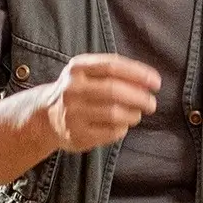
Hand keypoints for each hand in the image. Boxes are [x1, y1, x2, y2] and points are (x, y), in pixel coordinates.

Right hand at [42, 53, 160, 152]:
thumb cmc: (78, 91)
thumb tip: (148, 82)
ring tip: (136, 114)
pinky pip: (110, 132)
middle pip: (114, 91)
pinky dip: (123, 128)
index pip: (112, 66)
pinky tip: (122, 125)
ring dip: (133, 114)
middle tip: (151, 103)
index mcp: (77, 68)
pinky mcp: (77, 135)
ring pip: (114, 113)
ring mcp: (73, 113)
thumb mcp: (88, 72)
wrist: (46, 116)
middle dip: (140, 97)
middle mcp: (72, 89)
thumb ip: (116, 73)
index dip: (138, 74)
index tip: (156, 82)